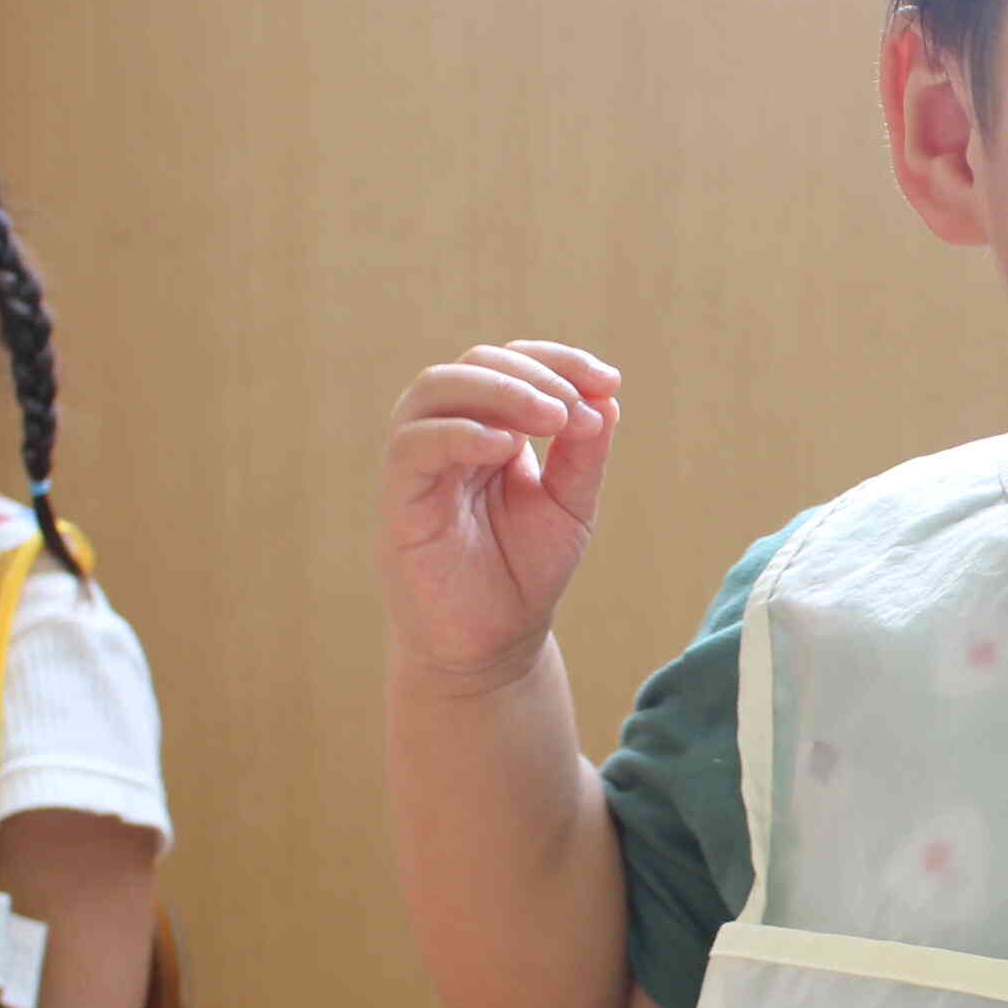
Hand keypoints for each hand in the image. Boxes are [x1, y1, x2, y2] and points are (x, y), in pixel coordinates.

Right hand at [377, 341, 620, 690]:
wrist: (492, 646)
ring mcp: (420, 462)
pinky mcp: (398, 498)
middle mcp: (450, 435)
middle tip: (578, 408)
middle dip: (535, 375)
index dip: (560, 361)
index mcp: (490, 428)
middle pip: (476, 363)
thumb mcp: (571, 506)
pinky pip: (412, 445)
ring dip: (501, 391)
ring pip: (436, 389)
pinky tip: (506, 448)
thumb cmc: (525, 572)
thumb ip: (585, 454)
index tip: (609, 382)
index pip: (513, 364)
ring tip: (552, 418)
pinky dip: (459, 433)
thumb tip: (607, 397)